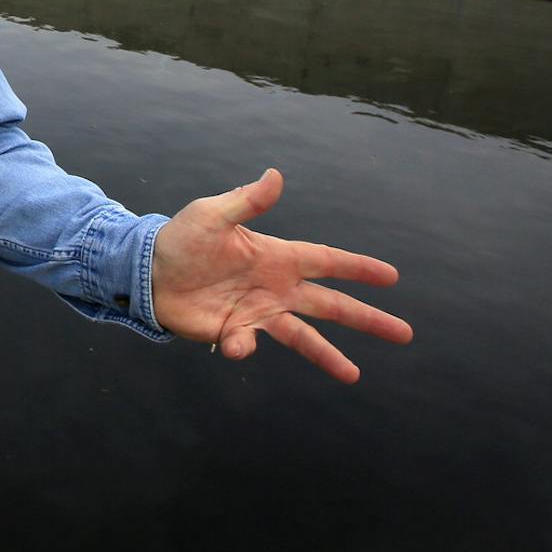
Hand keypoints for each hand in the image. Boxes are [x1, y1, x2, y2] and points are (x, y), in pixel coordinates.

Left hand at [151, 168, 411, 382]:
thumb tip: (276, 175)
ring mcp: (258, 312)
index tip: (391, 276)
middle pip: (331, 305)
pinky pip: (250, 344)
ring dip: (329, 356)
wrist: (147, 271)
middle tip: (404, 333)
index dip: (358, 268)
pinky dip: (246, 347)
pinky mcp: (235, 331)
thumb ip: (247, 202)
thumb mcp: (212, 215)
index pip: (327, 261)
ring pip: (304, 337)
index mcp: (276, 256)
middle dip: (366, 319)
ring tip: (354, 376)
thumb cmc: (181, 239)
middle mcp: (276, 288)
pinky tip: (238, 344)